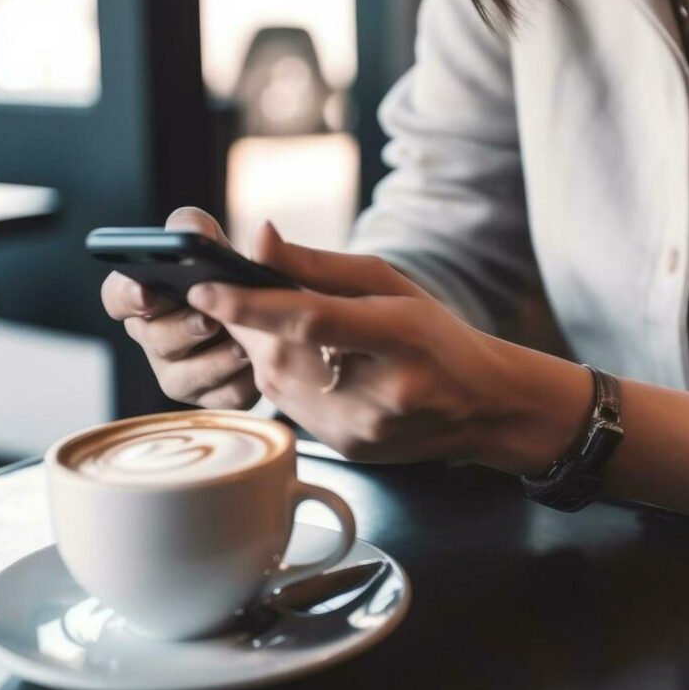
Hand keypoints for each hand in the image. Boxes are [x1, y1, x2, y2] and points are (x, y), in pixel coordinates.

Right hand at [100, 207, 258, 408]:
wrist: (270, 309)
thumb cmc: (228, 271)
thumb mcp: (212, 241)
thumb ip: (195, 228)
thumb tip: (192, 231)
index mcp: (143, 298)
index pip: (117, 298)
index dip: (128, 297)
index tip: (146, 293)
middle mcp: (154, 338)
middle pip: (154, 339)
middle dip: (181, 329)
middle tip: (208, 320)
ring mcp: (180, 373)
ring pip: (185, 376)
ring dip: (214, 360)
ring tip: (244, 345)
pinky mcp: (212, 397)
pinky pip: (222, 396)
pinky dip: (241, 382)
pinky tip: (260, 367)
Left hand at [186, 222, 593, 466]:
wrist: (483, 407)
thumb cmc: (438, 337)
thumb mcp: (391, 285)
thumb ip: (319, 264)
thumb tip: (260, 240)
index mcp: (401, 337)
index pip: (312, 320)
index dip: (253, 304)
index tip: (205, 287)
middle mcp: (382, 391)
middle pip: (283, 354)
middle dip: (248, 323)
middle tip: (238, 296)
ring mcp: (362, 428)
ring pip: (276, 384)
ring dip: (263, 351)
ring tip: (282, 329)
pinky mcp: (346, 449)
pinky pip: (289, 408)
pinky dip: (282, 379)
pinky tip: (306, 364)